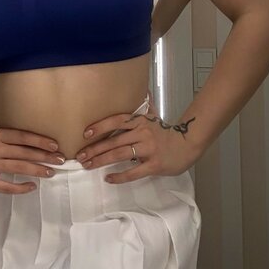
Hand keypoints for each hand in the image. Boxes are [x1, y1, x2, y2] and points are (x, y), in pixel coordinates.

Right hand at [0, 116, 63, 194]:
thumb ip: (1, 122)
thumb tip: (16, 108)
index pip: (22, 136)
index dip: (40, 140)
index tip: (55, 145)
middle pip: (24, 153)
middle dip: (44, 157)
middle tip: (60, 160)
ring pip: (18, 168)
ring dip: (37, 170)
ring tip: (51, 172)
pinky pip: (5, 186)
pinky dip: (20, 188)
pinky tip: (31, 186)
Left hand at [74, 90, 199, 182]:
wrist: (188, 144)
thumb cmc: (167, 133)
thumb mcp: (154, 117)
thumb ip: (145, 107)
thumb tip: (143, 90)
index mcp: (140, 121)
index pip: (116, 121)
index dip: (100, 126)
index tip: (85, 134)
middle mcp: (143, 133)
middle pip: (114, 141)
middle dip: (95, 149)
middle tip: (81, 156)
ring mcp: (148, 149)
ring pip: (120, 154)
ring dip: (101, 160)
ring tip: (88, 166)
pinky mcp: (154, 164)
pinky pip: (133, 172)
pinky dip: (119, 176)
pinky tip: (108, 179)